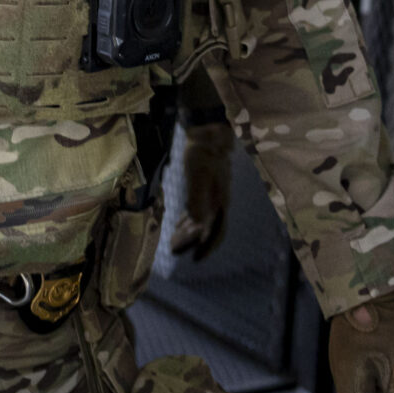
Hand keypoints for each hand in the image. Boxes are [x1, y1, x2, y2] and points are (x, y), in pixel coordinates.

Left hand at [168, 121, 233, 260]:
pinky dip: (187, 220)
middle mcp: (218, 202)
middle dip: (192, 242)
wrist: (208, 132)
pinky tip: (179, 223)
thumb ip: (197, 200)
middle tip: (174, 249)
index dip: (206, 247)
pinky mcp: (204, 188)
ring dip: (188, 232)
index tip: (195, 260)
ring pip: (201, 221)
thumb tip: (196, 223)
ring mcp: (212, 195)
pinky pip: (197, 210)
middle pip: (207, 229)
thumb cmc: (202, 153)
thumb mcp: (198, 175)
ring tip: (173, 241)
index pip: (215, 231)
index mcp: (220, 202)